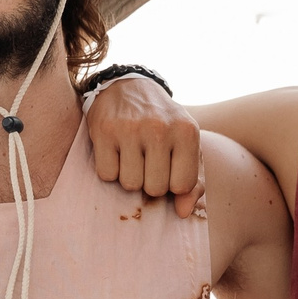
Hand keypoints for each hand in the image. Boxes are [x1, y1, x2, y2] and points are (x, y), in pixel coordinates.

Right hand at [85, 75, 202, 217]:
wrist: (129, 86)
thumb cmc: (163, 123)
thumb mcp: (186, 145)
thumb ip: (193, 181)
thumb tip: (183, 212)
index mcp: (187, 131)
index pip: (182, 185)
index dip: (172, 184)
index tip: (168, 168)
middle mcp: (159, 128)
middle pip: (154, 188)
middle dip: (150, 182)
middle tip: (147, 161)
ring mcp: (130, 128)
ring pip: (130, 184)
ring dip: (129, 176)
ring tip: (132, 155)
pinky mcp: (104, 131)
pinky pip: (107, 174)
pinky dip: (110, 168)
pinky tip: (115, 150)